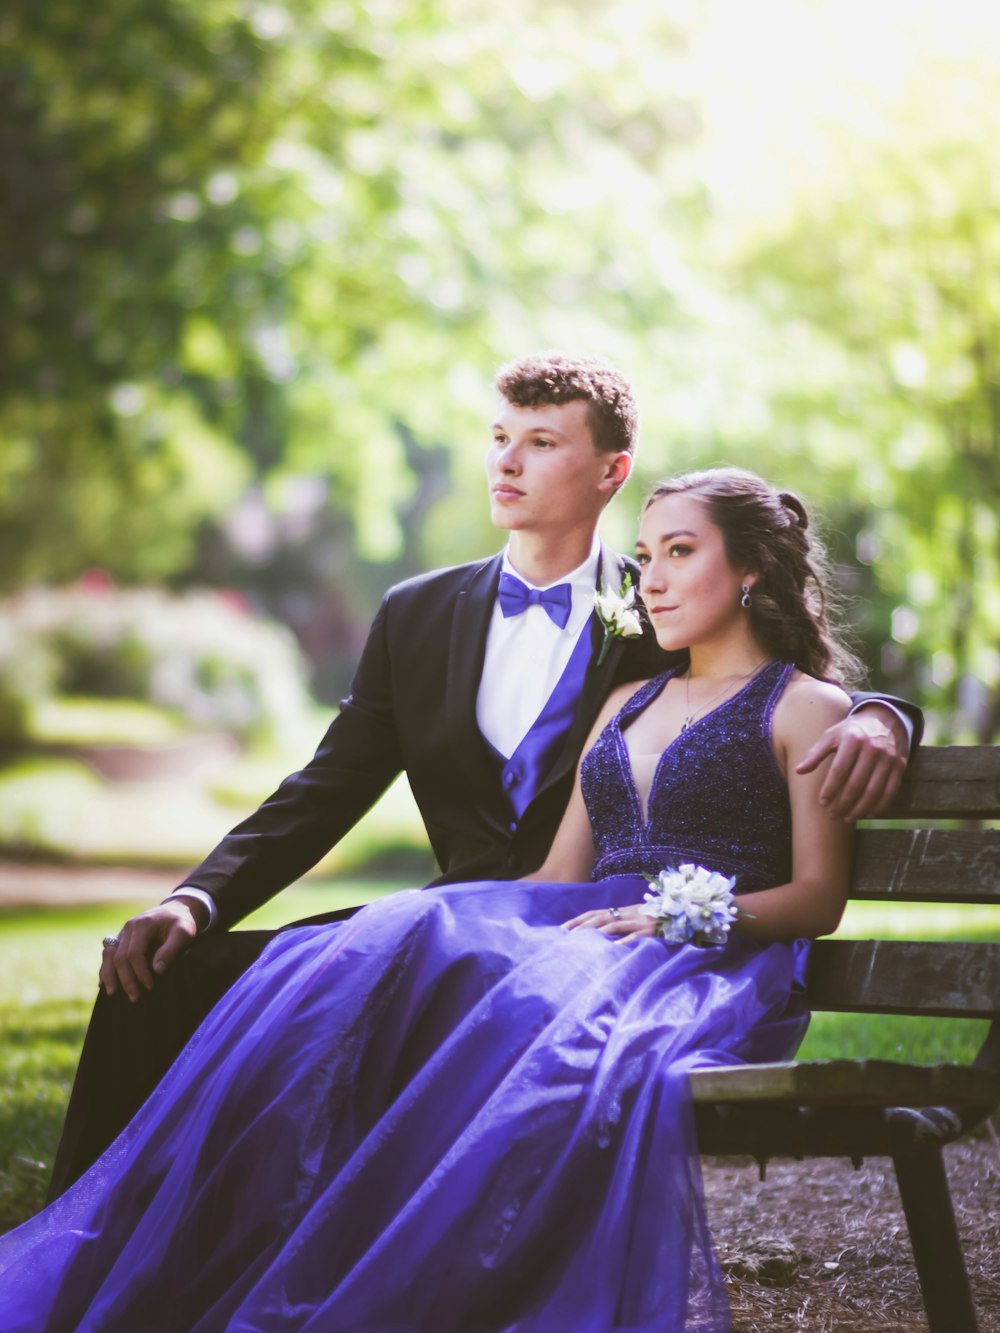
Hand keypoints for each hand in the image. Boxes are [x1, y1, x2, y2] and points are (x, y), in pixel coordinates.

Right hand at [99, 897, 206, 1001]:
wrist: (178, 909)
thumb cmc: (182, 922)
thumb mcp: (184, 933)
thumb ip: (171, 950)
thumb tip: (157, 971)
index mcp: (142, 925)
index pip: (134, 953)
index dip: (140, 972)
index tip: (150, 987)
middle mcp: (128, 928)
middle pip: (119, 957)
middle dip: (126, 980)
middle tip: (135, 998)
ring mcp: (123, 933)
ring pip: (107, 955)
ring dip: (108, 975)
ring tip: (112, 994)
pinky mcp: (122, 939)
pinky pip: (108, 954)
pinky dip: (105, 968)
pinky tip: (104, 983)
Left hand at [563, 904, 656, 938]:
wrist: (680, 915)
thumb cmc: (656, 920)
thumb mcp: (635, 919)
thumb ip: (620, 924)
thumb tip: (600, 933)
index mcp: (622, 911)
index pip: (595, 913)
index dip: (579, 919)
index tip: (563, 928)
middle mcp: (628, 914)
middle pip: (600, 917)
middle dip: (583, 926)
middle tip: (567, 935)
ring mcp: (638, 922)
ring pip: (614, 925)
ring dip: (598, 932)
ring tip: (584, 940)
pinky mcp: (650, 931)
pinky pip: (635, 936)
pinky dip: (625, 940)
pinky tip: (615, 947)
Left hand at [796, 705, 908, 821]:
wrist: (885, 719)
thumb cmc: (852, 731)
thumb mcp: (831, 735)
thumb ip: (815, 754)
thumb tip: (799, 771)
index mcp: (853, 740)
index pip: (839, 770)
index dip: (830, 789)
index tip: (822, 802)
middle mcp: (873, 749)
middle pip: (856, 784)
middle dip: (843, 803)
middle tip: (832, 814)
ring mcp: (888, 758)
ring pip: (873, 791)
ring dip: (860, 809)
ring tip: (847, 818)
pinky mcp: (900, 766)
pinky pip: (890, 791)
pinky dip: (879, 806)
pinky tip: (867, 814)